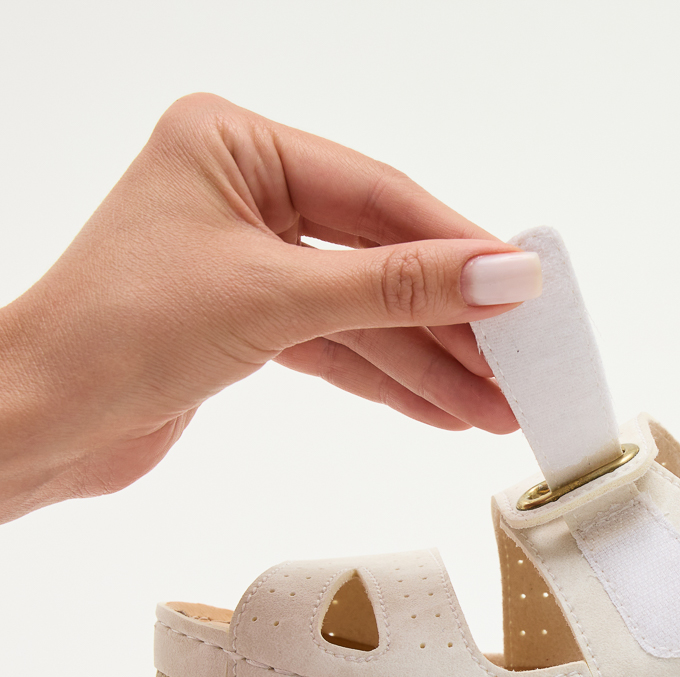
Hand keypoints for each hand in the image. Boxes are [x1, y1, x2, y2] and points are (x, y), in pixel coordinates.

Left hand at [0, 93, 536, 521]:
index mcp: (235, 145)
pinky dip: (388, 380)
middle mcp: (243, 193)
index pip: (378, 196)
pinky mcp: (249, 322)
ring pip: (365, 312)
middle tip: (519, 367)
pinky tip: (443, 409)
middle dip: (450, 324)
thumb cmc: (118, 333)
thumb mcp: (278, 298)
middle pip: (380, 258)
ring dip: (430, 365)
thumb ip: (399, 287)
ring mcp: (249, 260)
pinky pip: (339, 345)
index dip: (459, 246)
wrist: (40, 422)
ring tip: (495, 409)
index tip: (526, 288)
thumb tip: (503, 276)